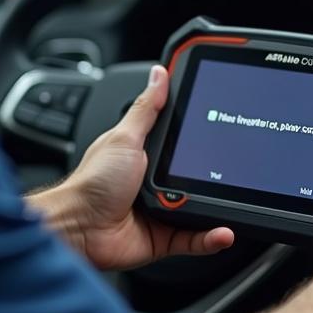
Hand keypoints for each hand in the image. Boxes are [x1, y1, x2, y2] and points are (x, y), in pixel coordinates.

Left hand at [39, 65, 234, 270]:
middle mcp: (154, 182)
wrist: (79, 228)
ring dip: (218, 207)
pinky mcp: (163, 237)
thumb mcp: (125, 137)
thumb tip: (159, 74)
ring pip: (200, 207)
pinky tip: (224, 231)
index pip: (179, 140)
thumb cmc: (93, 183)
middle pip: (195, 175)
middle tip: (231, 169)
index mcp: (145, 154)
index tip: (223, 125)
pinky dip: (211, 237)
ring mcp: (161, 210)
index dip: (199, 135)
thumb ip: (146, 109)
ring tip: (234, 199)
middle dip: (213, 174)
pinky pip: (194, 238)